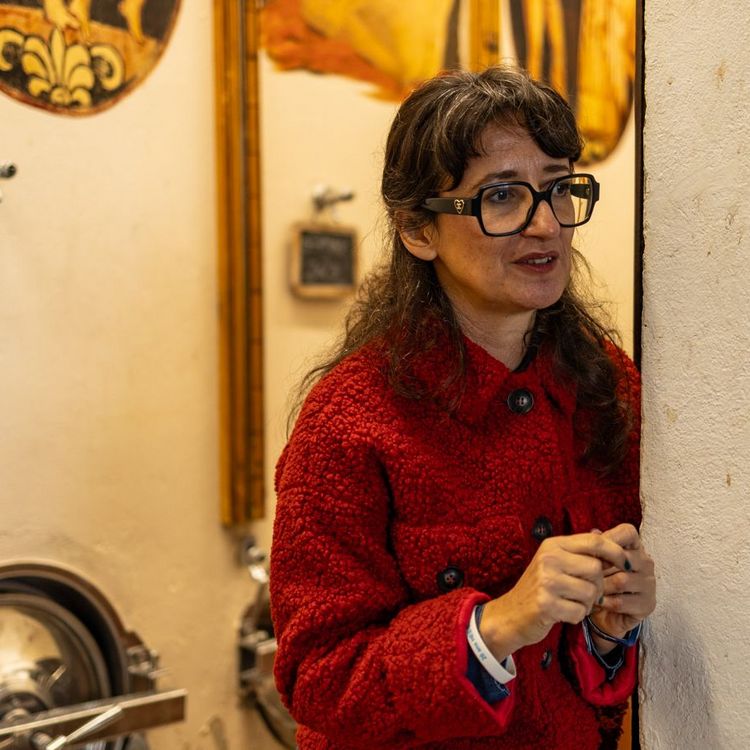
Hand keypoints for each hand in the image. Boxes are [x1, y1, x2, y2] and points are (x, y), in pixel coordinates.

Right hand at [479, 532, 630, 660]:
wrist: (511, 613)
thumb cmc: (540, 588)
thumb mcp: (555, 563)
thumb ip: (580, 553)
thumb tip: (614, 543)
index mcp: (553, 545)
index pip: (594, 541)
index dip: (615, 552)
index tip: (626, 564)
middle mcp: (549, 559)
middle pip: (596, 569)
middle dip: (597, 585)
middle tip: (582, 592)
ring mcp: (546, 581)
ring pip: (591, 592)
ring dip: (586, 603)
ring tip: (570, 602)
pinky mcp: (546, 603)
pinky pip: (580, 611)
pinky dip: (576, 616)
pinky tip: (562, 612)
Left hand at [589, 523, 655, 647]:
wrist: (606, 613)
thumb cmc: (600, 580)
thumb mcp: (595, 560)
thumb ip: (596, 546)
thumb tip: (594, 533)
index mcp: (634, 546)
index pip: (628, 532)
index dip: (609, 539)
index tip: (593, 550)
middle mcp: (646, 563)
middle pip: (623, 558)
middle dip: (600, 567)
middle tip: (586, 573)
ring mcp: (649, 584)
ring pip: (621, 581)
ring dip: (601, 586)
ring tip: (590, 588)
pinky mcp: (647, 605)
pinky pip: (621, 601)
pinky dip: (605, 602)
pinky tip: (598, 602)